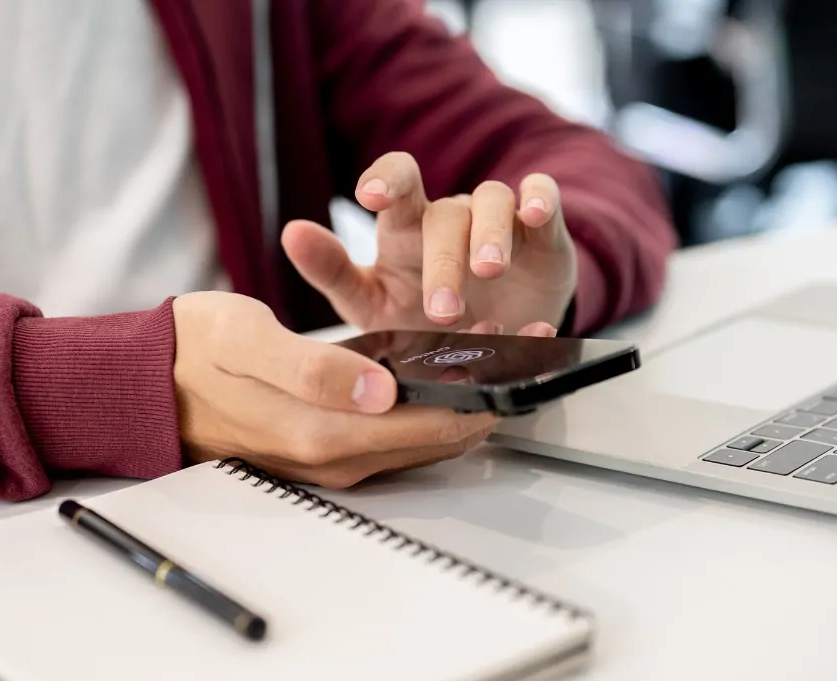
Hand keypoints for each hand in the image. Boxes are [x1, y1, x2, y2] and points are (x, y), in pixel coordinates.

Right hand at [171, 293, 550, 488]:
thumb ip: (314, 368)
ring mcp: (330, 458)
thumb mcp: (248, 342)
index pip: (427, 424)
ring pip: (418, 437)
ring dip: (463, 401)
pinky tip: (445, 372)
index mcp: (321, 435)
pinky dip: (429, 406)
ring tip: (498, 351)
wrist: (145, 382)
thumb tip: (379, 390)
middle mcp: (333, 459)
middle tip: (523, 346)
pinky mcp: (324, 446)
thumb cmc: (192, 352)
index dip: (479, 392)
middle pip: (434, 436)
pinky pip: (394, 434)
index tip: (515, 356)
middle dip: (485, 396)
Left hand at [282, 152, 577, 333]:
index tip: (371, 196)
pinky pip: (544, 199)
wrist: (495, 344)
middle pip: (445, 215)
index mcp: (407, 231)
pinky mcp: (543, 234)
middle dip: (443, 260)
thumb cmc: (424, 320)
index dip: (385, 180)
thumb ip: (332, 272)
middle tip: (442, 310)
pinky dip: (542, 200)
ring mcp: (499, 222)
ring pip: (493, 200)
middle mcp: (452, 219)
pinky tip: (536, 215)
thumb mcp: (372, 305)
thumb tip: (292, 232)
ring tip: (488, 271)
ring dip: (490, 234)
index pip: (397, 183)